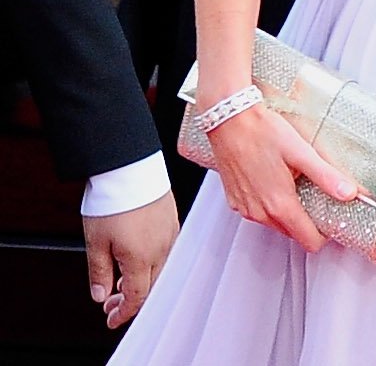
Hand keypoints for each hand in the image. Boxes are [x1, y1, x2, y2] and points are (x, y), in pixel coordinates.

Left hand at [83, 190, 177, 329]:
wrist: (128, 163)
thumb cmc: (113, 198)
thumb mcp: (96, 241)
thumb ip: (99, 273)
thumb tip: (100, 295)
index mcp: (141, 258)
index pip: (137, 298)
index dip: (123, 313)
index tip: (111, 318)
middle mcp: (161, 248)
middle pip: (152, 286)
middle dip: (131, 299)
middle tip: (111, 301)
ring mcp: (169, 232)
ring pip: (160, 269)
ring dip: (142, 280)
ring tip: (122, 278)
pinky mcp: (172, 218)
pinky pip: (167, 250)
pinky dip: (152, 262)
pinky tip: (138, 257)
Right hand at [206, 103, 359, 252]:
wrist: (229, 119)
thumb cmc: (262, 131)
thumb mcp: (300, 151)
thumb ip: (326, 176)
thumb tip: (350, 193)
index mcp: (280, 205)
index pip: (309, 241)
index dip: (324, 233)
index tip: (331, 217)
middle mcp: (260, 213)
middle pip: (293, 233)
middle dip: (307, 220)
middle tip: (316, 193)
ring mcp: (245, 209)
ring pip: (275, 223)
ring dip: (288, 210)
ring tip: (294, 181)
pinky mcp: (235, 200)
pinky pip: (258, 212)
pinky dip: (269, 203)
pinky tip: (273, 178)